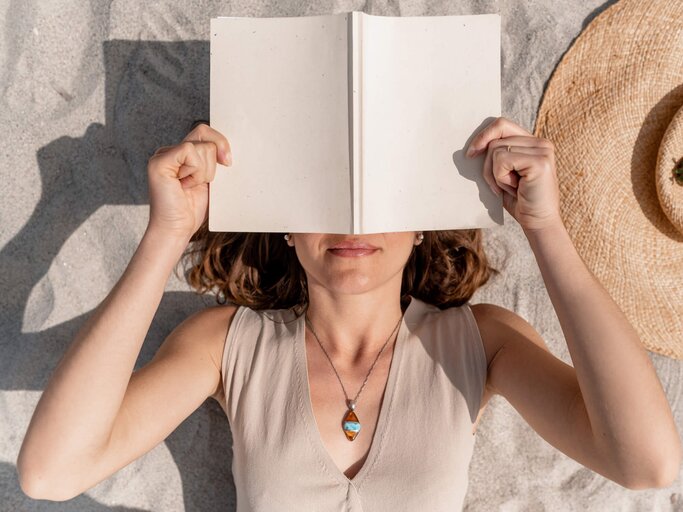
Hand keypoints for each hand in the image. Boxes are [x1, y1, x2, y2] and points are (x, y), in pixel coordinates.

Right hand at [146, 123, 231, 240]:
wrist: (177, 230)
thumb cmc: (192, 210)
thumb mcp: (210, 181)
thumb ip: (215, 162)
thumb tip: (229, 148)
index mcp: (182, 154)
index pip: (205, 133)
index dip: (220, 143)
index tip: (228, 163)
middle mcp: (170, 151)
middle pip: (203, 132)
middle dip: (215, 156)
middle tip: (209, 179)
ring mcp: (162, 155)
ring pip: (200, 146)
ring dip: (204, 171)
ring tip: (191, 186)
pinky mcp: (159, 162)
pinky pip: (189, 151)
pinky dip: (195, 171)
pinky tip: (185, 185)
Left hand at [466, 116, 562, 232]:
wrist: (537, 223)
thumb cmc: (519, 200)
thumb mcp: (504, 173)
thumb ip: (497, 155)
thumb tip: (474, 144)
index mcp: (533, 143)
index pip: (502, 124)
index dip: (484, 135)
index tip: (471, 153)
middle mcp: (541, 143)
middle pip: (495, 139)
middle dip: (488, 165)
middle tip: (498, 185)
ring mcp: (542, 150)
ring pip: (496, 150)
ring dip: (495, 174)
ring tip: (511, 187)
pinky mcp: (539, 161)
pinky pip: (502, 160)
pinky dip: (500, 178)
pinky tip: (515, 189)